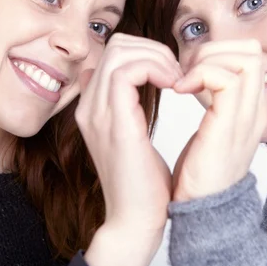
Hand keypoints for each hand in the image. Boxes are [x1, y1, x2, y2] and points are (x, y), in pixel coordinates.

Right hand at [75, 33, 180, 265]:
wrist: (136, 220)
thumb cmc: (142, 182)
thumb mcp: (132, 135)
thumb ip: (126, 106)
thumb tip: (128, 80)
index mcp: (94, 107)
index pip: (113, 53)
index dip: (146, 52)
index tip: (172, 73)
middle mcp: (89, 106)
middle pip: (116, 46)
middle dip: (153, 50)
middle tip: (177, 73)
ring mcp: (98, 114)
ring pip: (120, 53)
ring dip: (157, 58)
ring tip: (177, 80)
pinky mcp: (115, 123)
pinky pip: (127, 73)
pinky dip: (155, 69)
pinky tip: (173, 86)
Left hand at [172, 40, 266, 201]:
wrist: (199, 212)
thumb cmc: (197, 175)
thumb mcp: (210, 130)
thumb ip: (211, 101)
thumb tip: (192, 74)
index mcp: (250, 109)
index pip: (249, 56)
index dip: (217, 52)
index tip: (188, 70)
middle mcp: (255, 110)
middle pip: (252, 51)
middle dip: (214, 49)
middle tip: (186, 70)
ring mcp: (247, 116)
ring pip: (244, 58)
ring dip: (207, 59)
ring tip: (183, 80)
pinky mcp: (231, 125)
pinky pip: (226, 79)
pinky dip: (199, 75)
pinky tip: (179, 91)